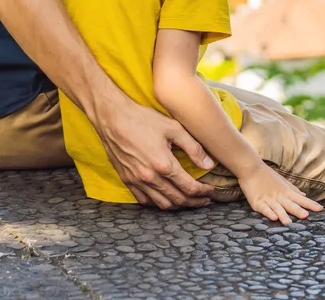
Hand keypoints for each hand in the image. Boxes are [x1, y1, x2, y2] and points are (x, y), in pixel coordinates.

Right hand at [94, 92, 214, 209]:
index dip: (203, 192)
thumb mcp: (173, 128)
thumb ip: (193, 148)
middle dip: (194, 202)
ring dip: (178, 205)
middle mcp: (150, 177)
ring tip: (188, 201)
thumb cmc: (143, 119)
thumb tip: (209, 164)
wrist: (113, 118)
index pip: (189, 187)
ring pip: (161, 204)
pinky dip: (158, 203)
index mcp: (164, 165)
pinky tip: (165, 198)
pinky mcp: (127, 180)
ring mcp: (137, 181)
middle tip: (204, 200)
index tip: (211, 191)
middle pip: (177, 199)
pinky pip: (145, 200)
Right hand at [238, 163, 323, 225]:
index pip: (301, 199)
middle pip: (290, 204)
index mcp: (286, 191)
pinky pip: (264, 209)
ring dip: (283, 215)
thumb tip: (304, 195)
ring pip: (278, 209)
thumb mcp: (282, 181)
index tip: (321, 209)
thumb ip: (293, 189)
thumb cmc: (267, 175)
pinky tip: (273, 218)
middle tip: (306, 216)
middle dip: (298, 210)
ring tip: (289, 223)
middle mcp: (279, 196)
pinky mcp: (257, 202)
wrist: (251, 168)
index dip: (310, 204)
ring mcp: (268, 199)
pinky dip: (269, 213)